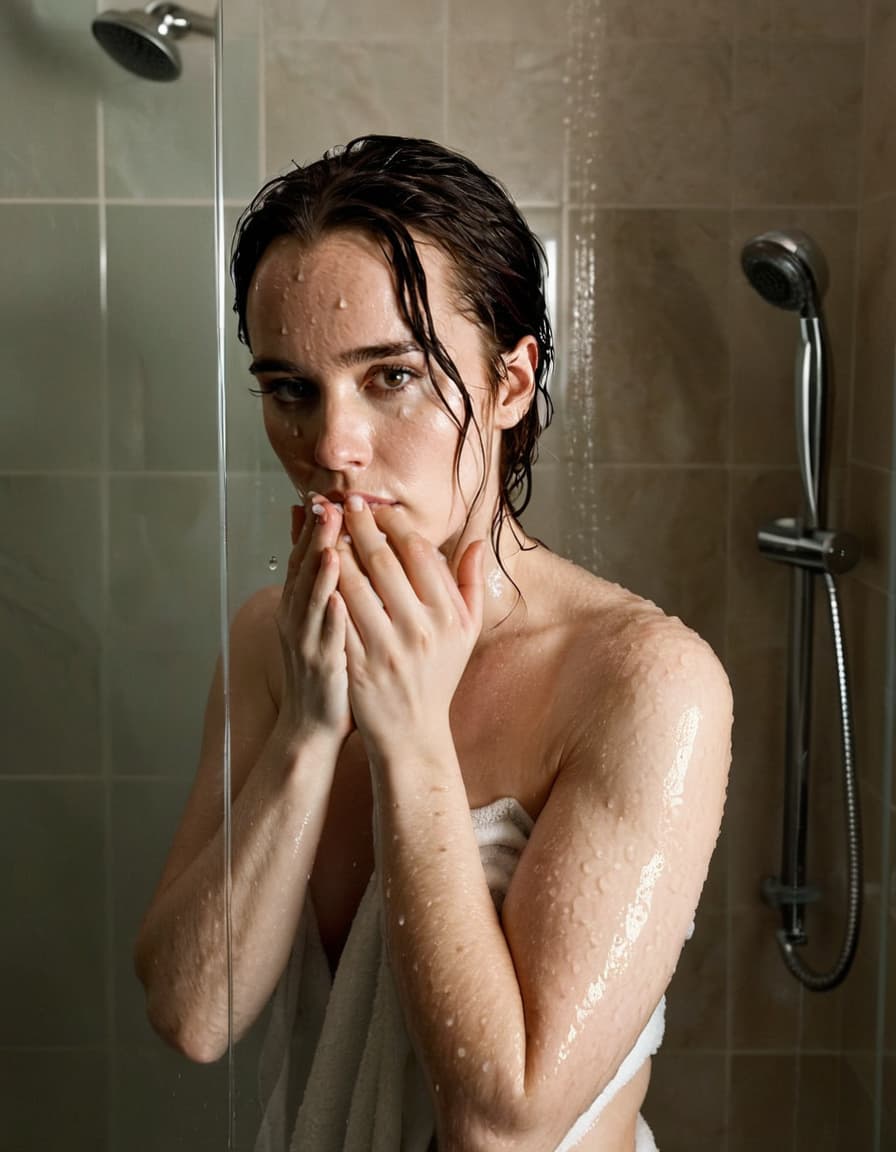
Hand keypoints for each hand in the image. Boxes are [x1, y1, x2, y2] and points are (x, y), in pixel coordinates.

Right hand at [274, 495, 353, 746]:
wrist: (311, 724)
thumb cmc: (325, 667)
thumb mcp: (319, 618)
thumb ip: (320, 581)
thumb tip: (326, 544)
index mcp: (300, 603)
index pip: (305, 555)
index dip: (314, 526)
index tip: (326, 495)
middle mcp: (297, 616)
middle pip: (304, 569)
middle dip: (316, 537)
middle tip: (328, 505)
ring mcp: (306, 640)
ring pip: (311, 599)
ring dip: (319, 569)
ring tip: (332, 541)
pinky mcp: (320, 664)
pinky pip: (325, 637)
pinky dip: (329, 615)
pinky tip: (338, 598)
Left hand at [335, 497, 484, 763]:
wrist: (413, 733)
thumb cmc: (438, 677)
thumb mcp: (466, 633)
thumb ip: (470, 585)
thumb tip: (475, 542)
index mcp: (448, 616)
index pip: (420, 553)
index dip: (395, 523)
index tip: (377, 506)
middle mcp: (421, 629)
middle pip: (384, 562)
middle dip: (361, 526)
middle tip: (346, 503)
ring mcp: (388, 648)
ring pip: (356, 585)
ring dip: (337, 550)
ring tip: (327, 528)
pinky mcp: (359, 664)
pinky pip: (338, 617)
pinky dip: (326, 589)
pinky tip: (317, 569)